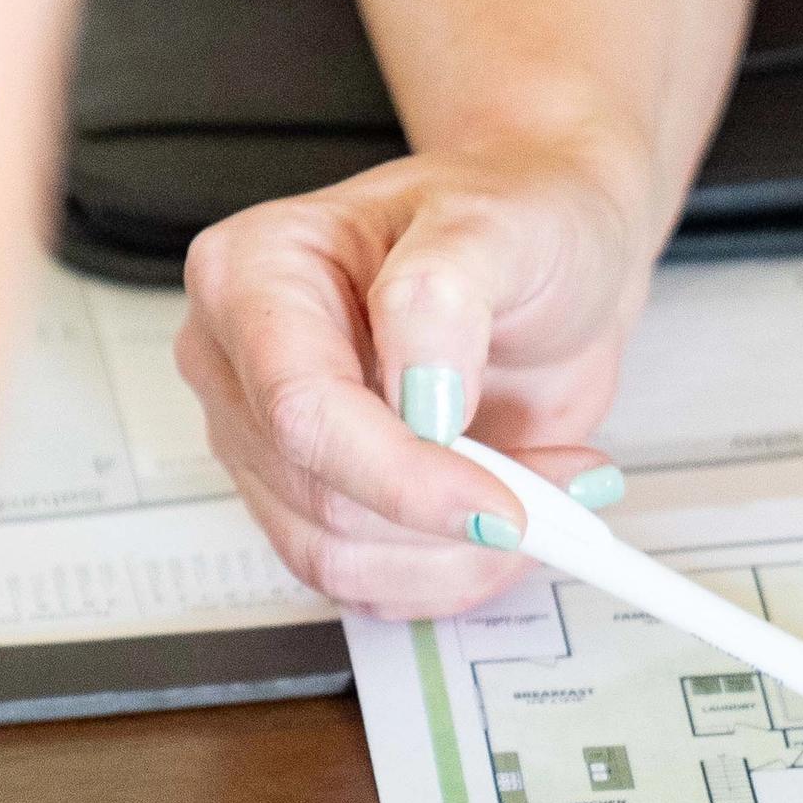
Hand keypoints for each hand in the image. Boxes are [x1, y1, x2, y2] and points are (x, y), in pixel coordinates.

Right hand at [176, 150, 643, 619]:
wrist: (556, 259)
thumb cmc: (516, 218)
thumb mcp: (498, 225)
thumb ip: (444, 297)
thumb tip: (421, 396)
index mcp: (255, 274)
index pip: (300, 409)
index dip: (400, 475)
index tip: (499, 504)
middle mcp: (243, 365)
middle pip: (319, 499)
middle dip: (450, 516)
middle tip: (559, 485)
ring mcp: (273, 444)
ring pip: (340, 559)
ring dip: (461, 554)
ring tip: (548, 492)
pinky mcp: (317, 502)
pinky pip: (368, 583)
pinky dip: (455, 571)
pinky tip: (512, 519)